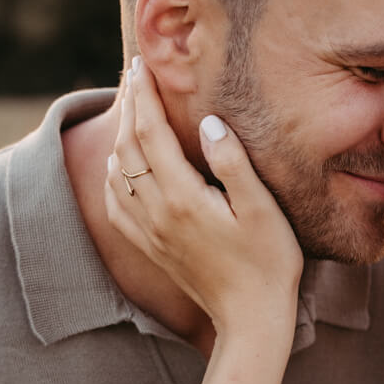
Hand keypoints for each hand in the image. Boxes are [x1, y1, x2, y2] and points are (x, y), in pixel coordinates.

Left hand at [106, 59, 303, 336]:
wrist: (252, 320)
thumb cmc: (269, 262)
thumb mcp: (262, 208)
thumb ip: (232, 162)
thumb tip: (208, 121)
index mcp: (182, 197)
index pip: (151, 133)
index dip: (144, 95)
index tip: (142, 64)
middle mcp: (157, 213)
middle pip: (128, 147)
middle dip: (130, 106)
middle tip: (134, 73)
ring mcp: (150, 233)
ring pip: (118, 174)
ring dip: (120, 136)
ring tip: (132, 109)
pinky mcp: (151, 248)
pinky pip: (116, 205)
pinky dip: (114, 175)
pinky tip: (122, 166)